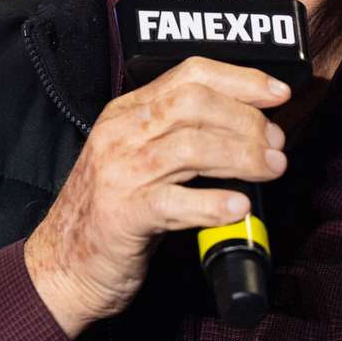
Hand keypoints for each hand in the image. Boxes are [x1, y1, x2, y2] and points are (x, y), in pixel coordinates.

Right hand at [23, 57, 290, 337]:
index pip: (189, 75)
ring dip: (241, 156)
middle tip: (275, 146)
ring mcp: (118, 174)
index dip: (240, 79)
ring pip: (189, 148)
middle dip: (246, 120)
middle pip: (193, 104)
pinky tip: (238, 207)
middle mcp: (120, 134)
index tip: (278, 94)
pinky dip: (212, 203)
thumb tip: (254, 127)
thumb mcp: (142, 160)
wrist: (64, 265)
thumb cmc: (115, 212)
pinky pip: (172, 202)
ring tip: (270, 170)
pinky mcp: (121, 216)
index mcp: (127, 113)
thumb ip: (183, 136)